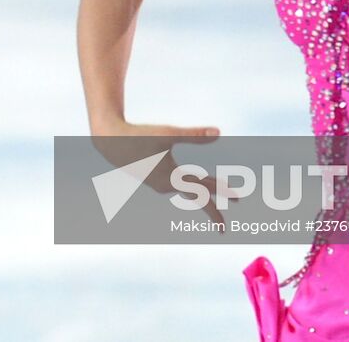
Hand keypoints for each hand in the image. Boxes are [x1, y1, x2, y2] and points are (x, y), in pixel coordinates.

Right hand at [89, 119, 227, 224]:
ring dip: (202, 190)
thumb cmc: (138, 135)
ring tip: (216, 189)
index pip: (202, 192)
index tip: (239, 201)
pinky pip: (175, 184)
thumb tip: (219, 132)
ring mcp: (158, 183)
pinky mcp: (152, 177)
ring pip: (185, 188)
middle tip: (229, 216)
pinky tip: (188, 182)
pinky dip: (188, 184)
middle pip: (196, 195)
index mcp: (172, 178)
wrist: (109, 140)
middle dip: (214, 203)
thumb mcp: (168, 134)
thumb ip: (194, 135)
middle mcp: (166, 185)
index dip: (222, 194)